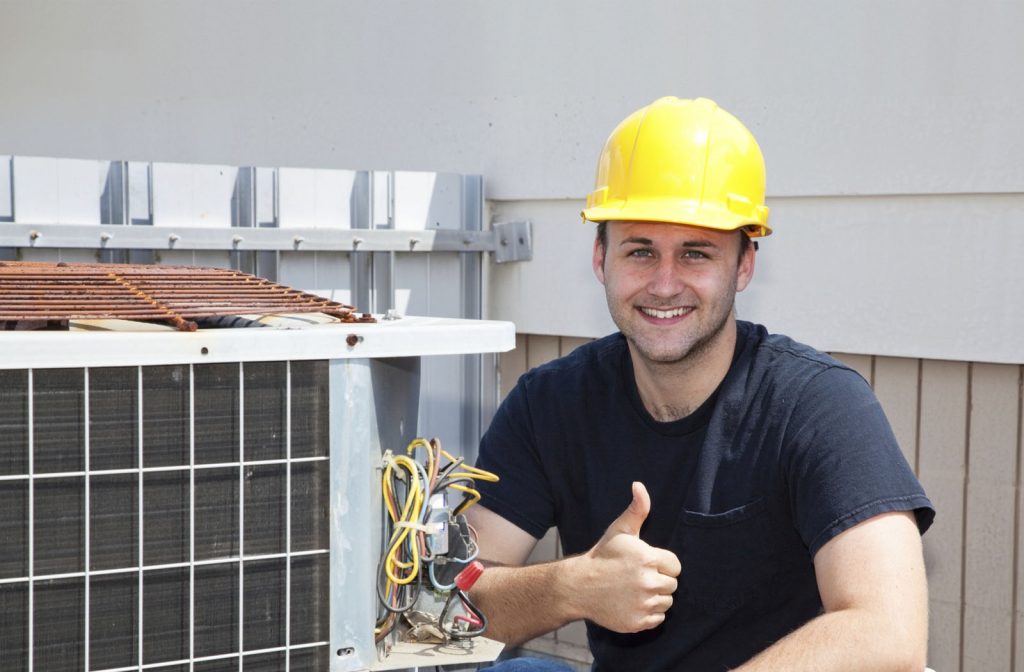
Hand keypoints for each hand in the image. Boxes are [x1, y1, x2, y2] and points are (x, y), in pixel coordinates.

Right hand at [572, 481, 680, 632]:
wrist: (578, 586)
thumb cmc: (602, 556)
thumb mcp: (619, 530)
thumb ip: (637, 509)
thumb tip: (639, 485)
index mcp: (648, 559)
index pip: (675, 566)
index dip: (662, 564)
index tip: (646, 563)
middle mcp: (648, 582)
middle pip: (672, 585)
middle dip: (659, 580)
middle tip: (638, 577)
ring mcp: (643, 604)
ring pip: (666, 602)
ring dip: (655, 597)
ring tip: (635, 590)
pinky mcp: (638, 622)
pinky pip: (658, 619)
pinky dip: (649, 614)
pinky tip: (633, 603)